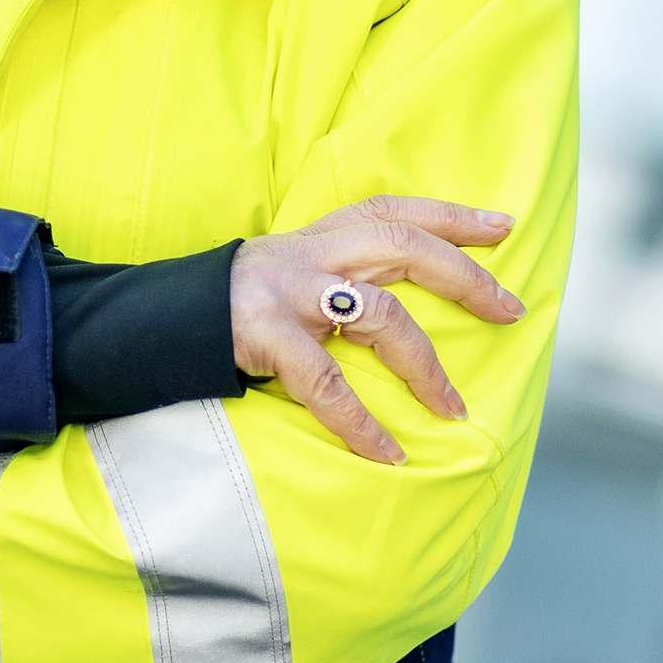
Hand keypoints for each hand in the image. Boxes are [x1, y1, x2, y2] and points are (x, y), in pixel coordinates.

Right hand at [231, 195, 522, 464]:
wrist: (153, 323)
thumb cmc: (233, 308)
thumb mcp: (287, 275)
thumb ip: (336, 277)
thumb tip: (406, 308)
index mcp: (316, 237)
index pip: (392, 210)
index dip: (450, 215)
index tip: (503, 228)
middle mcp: (307, 253)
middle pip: (400, 245)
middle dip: (463, 276)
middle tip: (509, 310)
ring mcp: (285, 290)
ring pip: (379, 313)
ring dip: (426, 365)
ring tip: (452, 408)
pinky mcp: (262, 332)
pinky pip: (325, 382)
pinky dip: (360, 422)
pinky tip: (385, 453)